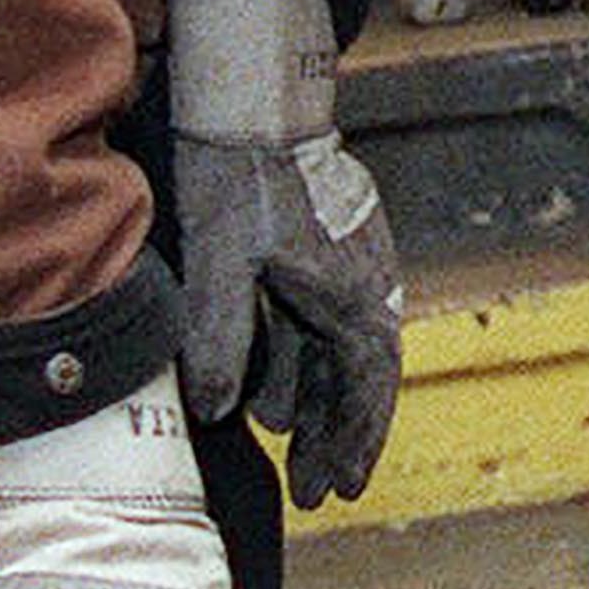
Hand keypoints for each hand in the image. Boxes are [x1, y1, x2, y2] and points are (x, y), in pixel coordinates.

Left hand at [167, 0, 401, 507]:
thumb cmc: (239, 177)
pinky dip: (309, 358)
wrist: (255, 99)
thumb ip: (224, 342)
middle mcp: (367, 286)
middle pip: (359, 380)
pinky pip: (331, 320)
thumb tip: (223, 410)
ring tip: (288, 438)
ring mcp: (355, 264)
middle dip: (337, 436)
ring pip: (343, 351)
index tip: (337, 488)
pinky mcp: (334, 246)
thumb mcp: (221, 265)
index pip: (364, 391)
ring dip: (319, 399)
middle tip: (317, 486)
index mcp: (351, 297)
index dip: (351, 444)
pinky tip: (278, 374)